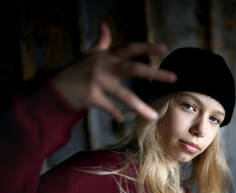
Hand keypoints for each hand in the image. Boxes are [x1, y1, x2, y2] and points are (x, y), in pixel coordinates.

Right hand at [53, 22, 175, 121]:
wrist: (57, 88)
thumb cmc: (77, 71)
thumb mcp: (89, 54)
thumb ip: (101, 42)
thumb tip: (104, 24)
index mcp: (106, 56)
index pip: (129, 48)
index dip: (147, 47)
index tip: (164, 49)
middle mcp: (104, 66)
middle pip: (133, 68)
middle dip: (155, 73)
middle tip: (173, 77)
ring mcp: (98, 82)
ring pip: (124, 95)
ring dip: (140, 107)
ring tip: (153, 116)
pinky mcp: (91, 97)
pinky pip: (110, 108)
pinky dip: (116, 115)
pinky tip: (122, 120)